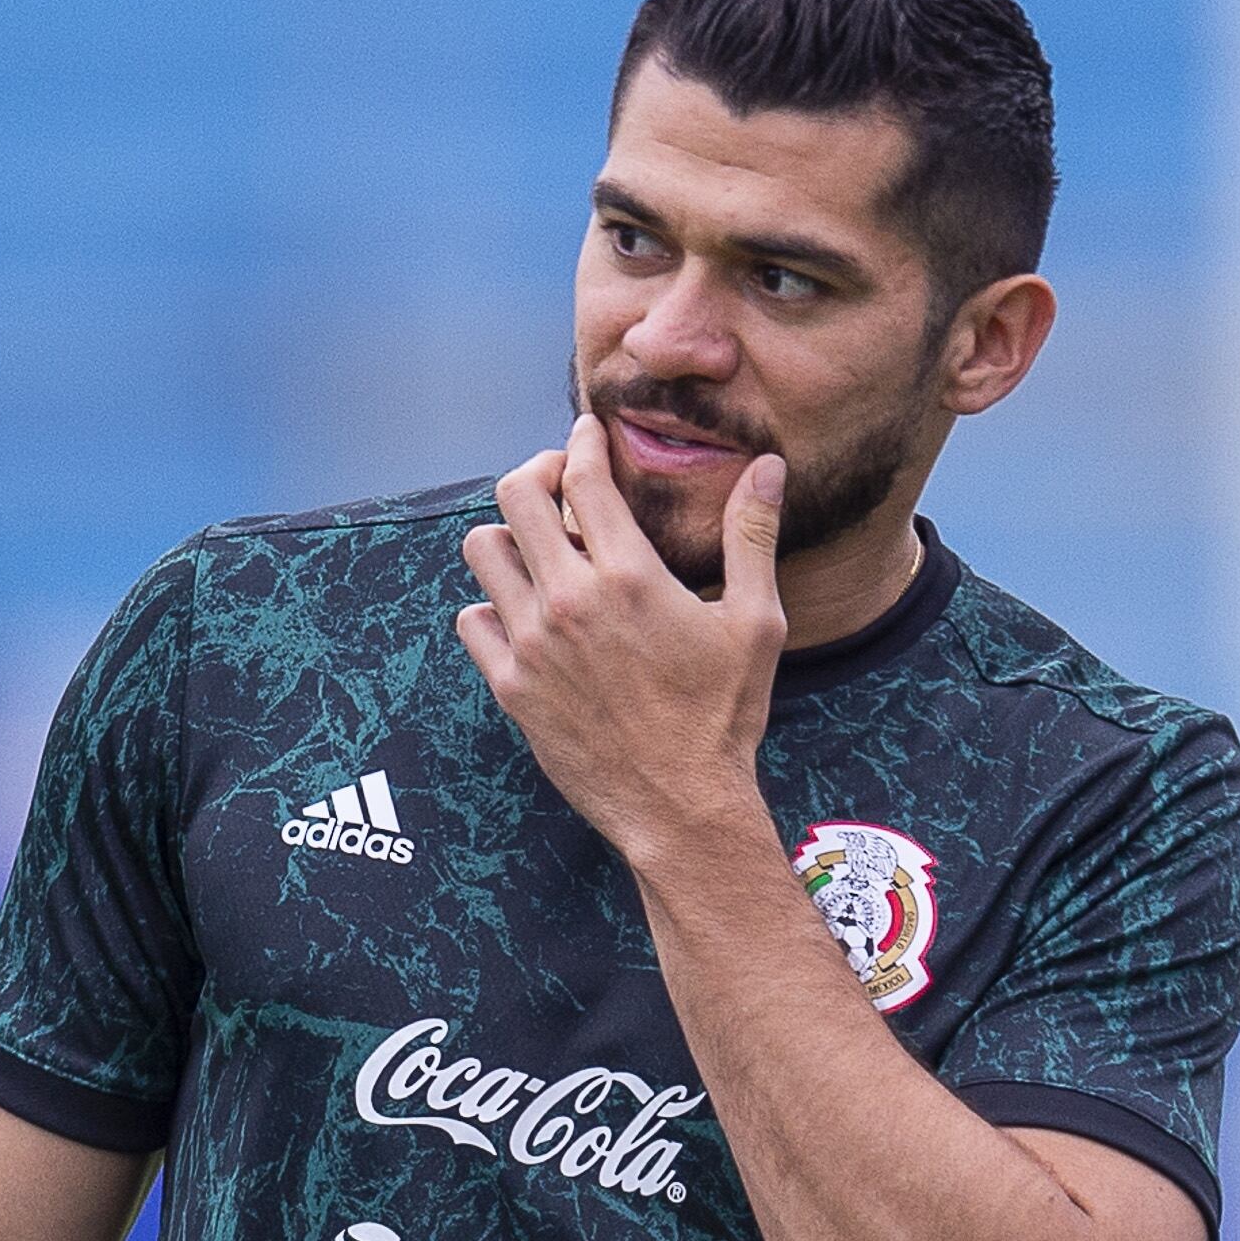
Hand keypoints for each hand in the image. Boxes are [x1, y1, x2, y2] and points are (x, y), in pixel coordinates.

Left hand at [456, 417, 789, 872]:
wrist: (680, 805)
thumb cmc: (724, 716)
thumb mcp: (756, 623)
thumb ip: (753, 538)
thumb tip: (768, 469)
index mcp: (630, 576)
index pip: (584, 476)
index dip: (583, 441)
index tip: (587, 435)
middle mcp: (569, 602)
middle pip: (514, 495)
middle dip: (536, 473)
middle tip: (559, 484)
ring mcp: (531, 645)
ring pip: (482, 551)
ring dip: (508, 537)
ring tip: (539, 549)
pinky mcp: (509, 687)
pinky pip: (471, 620)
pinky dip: (490, 607)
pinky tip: (524, 614)